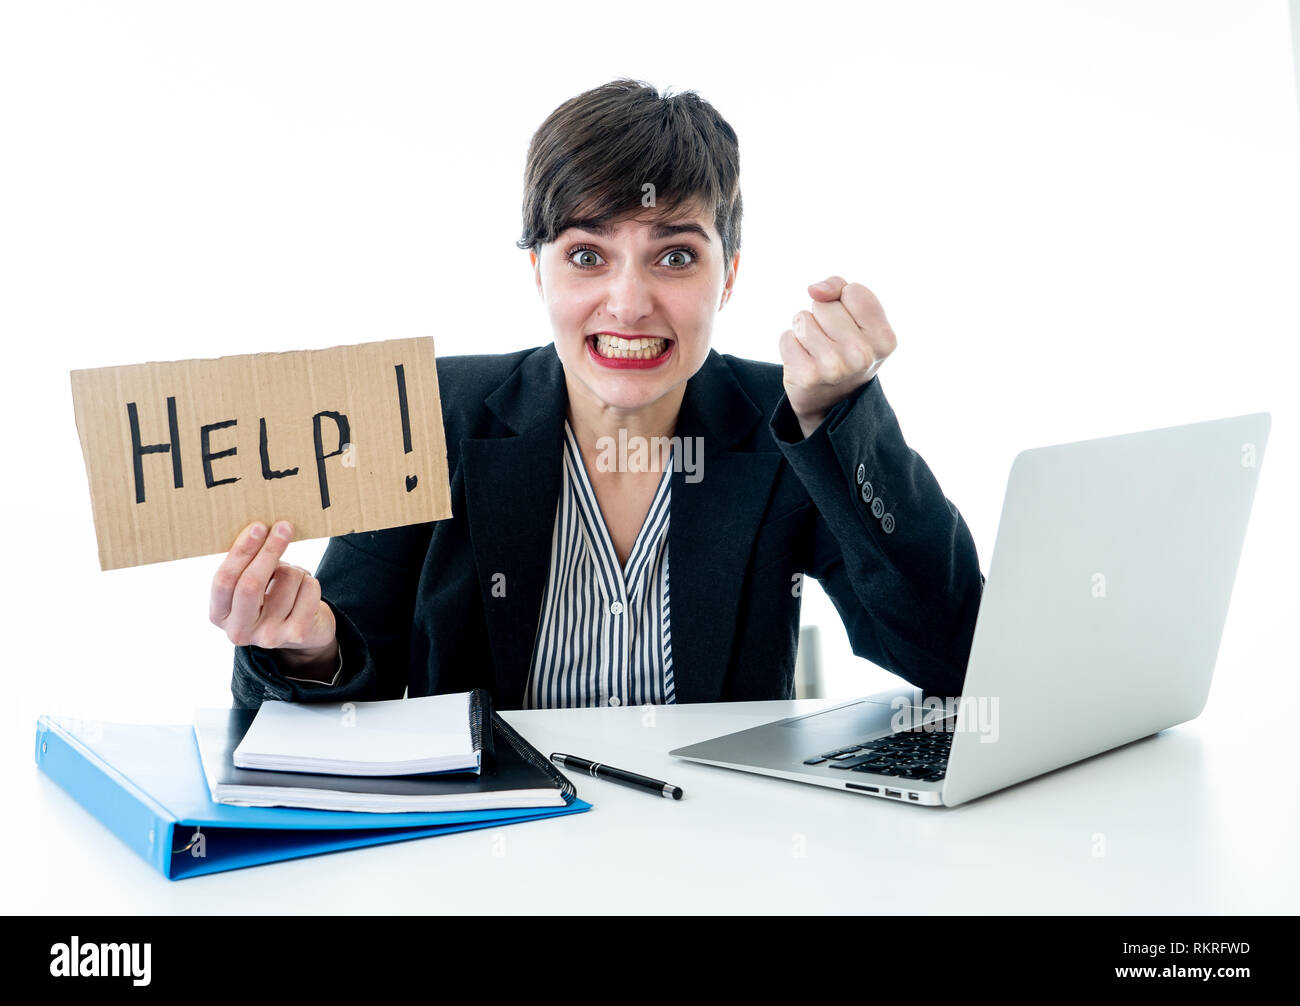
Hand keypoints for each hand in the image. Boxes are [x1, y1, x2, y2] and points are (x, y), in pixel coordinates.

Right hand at [209, 520, 336, 658]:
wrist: (302, 633)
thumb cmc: (271, 598)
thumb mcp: (250, 586)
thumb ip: (247, 566)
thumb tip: (261, 530)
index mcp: (220, 615)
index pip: (224, 580)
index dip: (241, 552)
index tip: (258, 527)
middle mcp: (239, 631)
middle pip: (251, 584)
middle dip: (269, 550)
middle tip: (283, 526)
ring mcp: (269, 636)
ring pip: (288, 579)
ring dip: (295, 569)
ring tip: (293, 581)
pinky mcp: (297, 633)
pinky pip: (309, 588)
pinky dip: (310, 580)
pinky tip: (304, 592)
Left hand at [778, 276, 896, 437]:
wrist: (830, 404)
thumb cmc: (846, 351)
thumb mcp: (858, 321)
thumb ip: (841, 289)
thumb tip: (814, 289)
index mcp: (885, 339)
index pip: (853, 291)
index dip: (844, 302)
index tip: (849, 325)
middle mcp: (862, 355)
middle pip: (824, 304)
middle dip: (822, 317)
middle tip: (831, 342)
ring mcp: (834, 367)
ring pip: (802, 318)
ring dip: (804, 330)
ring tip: (816, 350)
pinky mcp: (807, 375)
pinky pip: (787, 337)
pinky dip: (791, 345)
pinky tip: (804, 362)